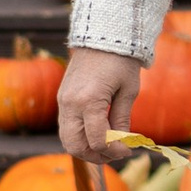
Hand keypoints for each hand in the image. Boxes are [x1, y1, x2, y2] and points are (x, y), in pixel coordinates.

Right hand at [59, 47, 142, 163]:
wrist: (103, 35)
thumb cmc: (121, 61)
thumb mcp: (128, 91)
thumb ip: (122, 119)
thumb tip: (123, 144)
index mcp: (89, 101)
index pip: (98, 139)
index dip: (114, 151)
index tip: (129, 151)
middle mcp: (70, 104)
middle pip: (75, 145)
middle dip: (96, 156)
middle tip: (116, 155)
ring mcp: (62, 101)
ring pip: (67, 139)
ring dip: (85, 149)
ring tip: (107, 149)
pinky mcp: (62, 99)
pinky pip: (66, 127)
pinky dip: (79, 137)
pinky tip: (97, 136)